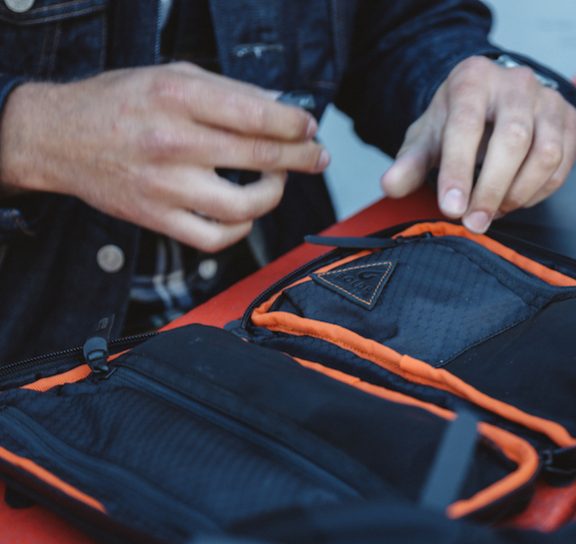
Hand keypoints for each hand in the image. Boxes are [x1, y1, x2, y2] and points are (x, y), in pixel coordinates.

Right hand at [0, 62, 329, 251]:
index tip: (309, 127)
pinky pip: (216, 237)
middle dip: (303, 157)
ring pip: (245, 205)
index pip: (257, 115)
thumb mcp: (172, 75)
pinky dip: (241, 228)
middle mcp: (173, 142)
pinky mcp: (157, 219)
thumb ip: (230, 90)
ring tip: (276, 180)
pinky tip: (245, 211)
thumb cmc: (119, 102)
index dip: (295, 124)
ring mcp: (165, 186)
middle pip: (261, 157)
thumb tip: (282, 104)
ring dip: (275, 194)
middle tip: (317, 156)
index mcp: (178, 97)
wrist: (59, 137)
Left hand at [381, 56, 575, 232]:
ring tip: (494, 211)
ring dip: (519, 193)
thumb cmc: (458, 119)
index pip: (467, 125)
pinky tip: (515, 199)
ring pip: (546, 153)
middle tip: (474, 222)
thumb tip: (391, 185)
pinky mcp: (571, 119)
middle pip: (514, 139)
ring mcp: (549, 99)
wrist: (493, 98)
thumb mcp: (428, 136)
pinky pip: (564, 164)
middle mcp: (516, 83)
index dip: (459, 170)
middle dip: (492, 189)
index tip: (452, 208)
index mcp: (473, 79)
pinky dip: (540, 191)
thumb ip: (410, 162)